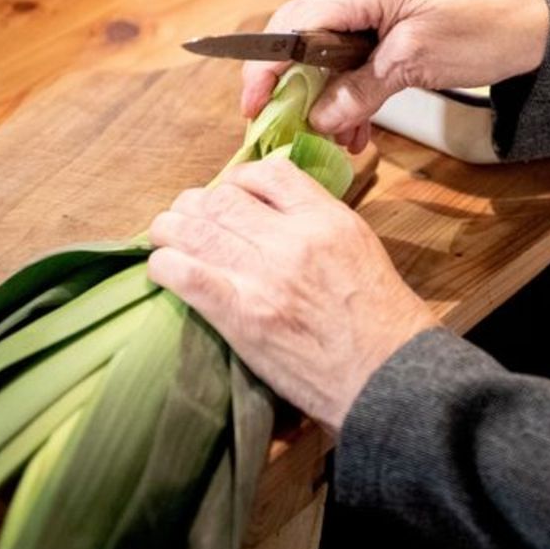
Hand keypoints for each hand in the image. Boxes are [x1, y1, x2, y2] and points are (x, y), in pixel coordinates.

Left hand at [148, 157, 437, 433]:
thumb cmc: (380, 315)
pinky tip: (163, 267)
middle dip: (197, 203)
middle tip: (189, 215)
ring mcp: (265, 277)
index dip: (240, 177)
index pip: (269, 173)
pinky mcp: (243, 317)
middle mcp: (293, 240)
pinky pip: (188, 276)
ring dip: (171, 228)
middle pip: (223, 198)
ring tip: (166, 235)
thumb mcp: (360, 246)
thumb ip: (319, 220)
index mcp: (326, 219)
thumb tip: (276, 208)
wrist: (387, 374)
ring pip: (196, 229)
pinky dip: (166, 266)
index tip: (232, 192)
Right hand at [241, 0, 549, 151]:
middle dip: (291, 84)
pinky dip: (350, 96)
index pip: (295, 22)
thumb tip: (318, 119)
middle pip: (304, 38)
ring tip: (329, 137)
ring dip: (325, 97)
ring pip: (328, 55)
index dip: (267, 64)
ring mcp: (376, 10)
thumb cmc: (481, 31)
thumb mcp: (415, 61)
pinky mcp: (389, 30)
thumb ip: (361, 88)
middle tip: (281, 125)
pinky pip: (354, 63)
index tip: (254, 105)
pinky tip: (355, 130)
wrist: (533, 30)